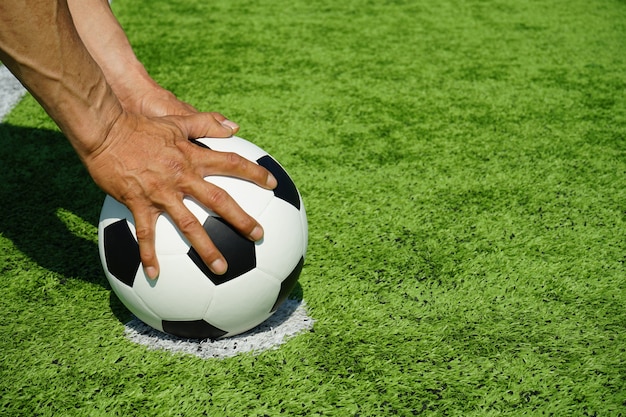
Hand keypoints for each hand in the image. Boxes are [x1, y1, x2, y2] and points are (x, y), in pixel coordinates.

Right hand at [83, 110, 276, 278]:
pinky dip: (149, 255)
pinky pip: (146, 233)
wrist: (105, 131)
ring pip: (188, 224)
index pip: (232, 163)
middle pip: (218, 200)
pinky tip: (154, 274)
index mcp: (192, 157)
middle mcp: (181, 177)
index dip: (254, 173)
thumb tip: (235, 126)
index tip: (273, 184)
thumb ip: (206, 124)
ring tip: (222, 269)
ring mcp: (161, 193)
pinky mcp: (138, 203)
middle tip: (259, 236)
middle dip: (241, 219)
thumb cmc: (141, 127)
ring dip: (206, 248)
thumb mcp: (177, 121)